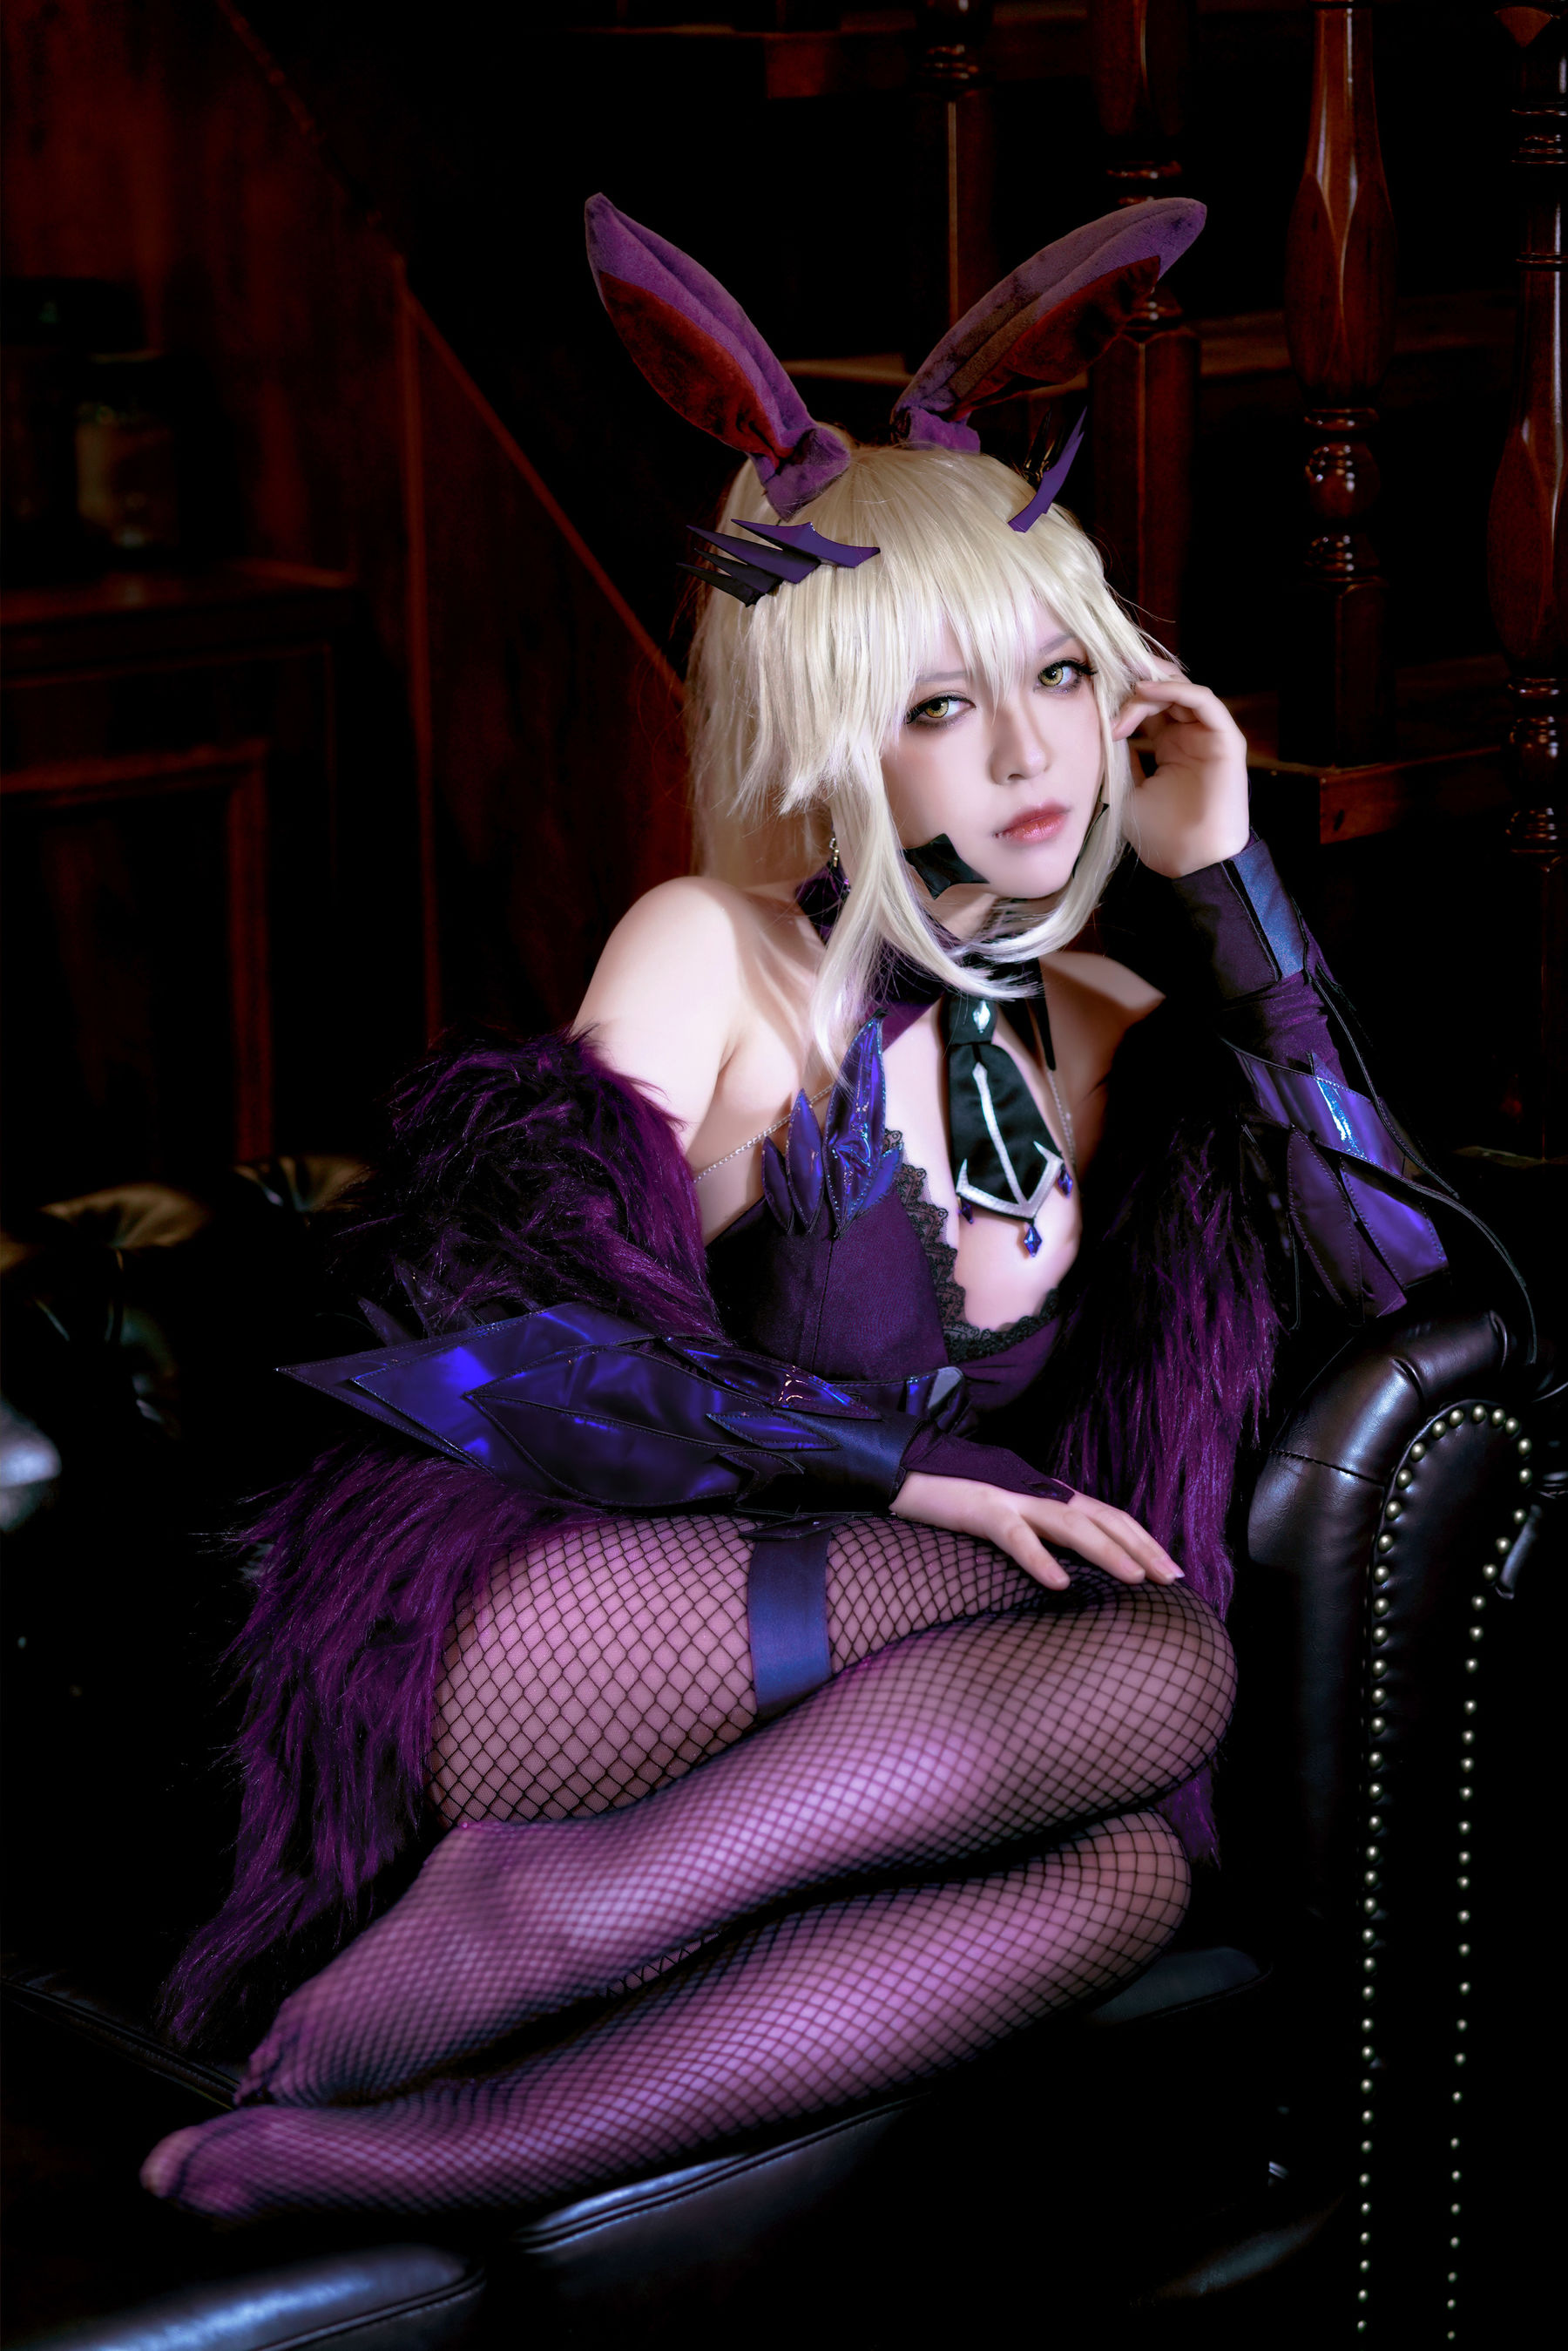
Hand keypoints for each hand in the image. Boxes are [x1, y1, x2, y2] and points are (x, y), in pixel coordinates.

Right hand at [891, 1471, 1183, 1592]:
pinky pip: (1015, 1537)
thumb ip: (1039, 1533)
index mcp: (1046, 1495)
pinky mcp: (980, 1509)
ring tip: (1137, 1580)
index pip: (1107, 1515)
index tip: (1171, 1569)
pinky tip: (1060, 1585)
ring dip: (1108, 1552)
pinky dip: (1040, 1560)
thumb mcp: (1006, 1518)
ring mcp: (1010, 1498)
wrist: (903, 1470)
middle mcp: (1037, 1493)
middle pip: (1102, 1518)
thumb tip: (1072, 1569)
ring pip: (1071, 1525)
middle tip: (1173, 1579)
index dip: (1142, 1539)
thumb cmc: (953, 1499)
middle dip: (1142, 1548)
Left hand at [1112, 670, 1250, 879]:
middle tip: (1104, 669)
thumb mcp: (1123, 791)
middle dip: (1133, 677)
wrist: (1191, 860)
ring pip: (1181, 690)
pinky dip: (1174, 690)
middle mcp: (1189, 737)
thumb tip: (1098, 729)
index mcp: (1169, 747)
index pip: (1147, 706)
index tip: (1091, 689)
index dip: (1121, 694)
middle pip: (1164, 691)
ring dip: (1149, 683)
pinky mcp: (1225, 739)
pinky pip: (1203, 701)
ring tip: (1120, 683)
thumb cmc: (1160, 834)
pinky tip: (1144, 691)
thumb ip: (1116, 759)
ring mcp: (1208, 736)